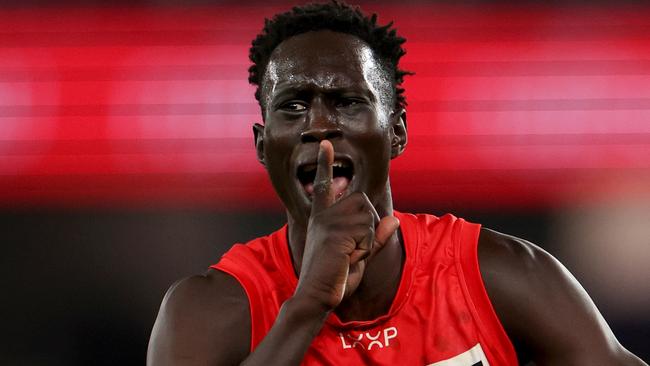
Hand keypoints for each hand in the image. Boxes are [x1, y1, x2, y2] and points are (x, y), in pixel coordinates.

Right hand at [294, 140, 399, 311]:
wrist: (318, 295)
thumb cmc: (335, 278)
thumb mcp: (361, 256)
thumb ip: (377, 238)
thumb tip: (394, 220)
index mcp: (323, 218)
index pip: (325, 185)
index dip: (325, 163)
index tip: (326, 144)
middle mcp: (324, 215)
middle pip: (363, 202)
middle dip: (369, 226)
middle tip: (353, 250)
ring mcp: (329, 221)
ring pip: (369, 216)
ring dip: (367, 239)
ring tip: (349, 255)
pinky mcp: (336, 231)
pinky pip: (368, 230)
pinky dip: (366, 247)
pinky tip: (349, 257)